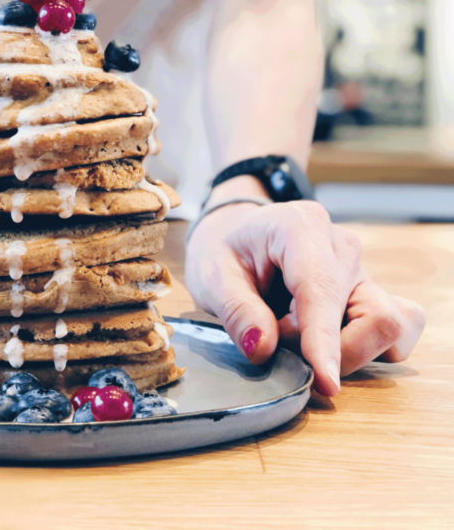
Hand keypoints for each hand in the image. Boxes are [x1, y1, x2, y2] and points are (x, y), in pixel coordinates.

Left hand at [186, 198, 425, 395]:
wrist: (237, 235)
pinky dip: (365, 348)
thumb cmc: (225, 252)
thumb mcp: (212, 277)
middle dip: (329, 350)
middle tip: (277, 340)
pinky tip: (324, 339)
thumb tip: (263, 350)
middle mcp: (343, 247)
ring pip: (391, 326)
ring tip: (297, 337)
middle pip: (374, 316)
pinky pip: (398, 329)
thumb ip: (236, 312)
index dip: (326, 341)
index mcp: (300, 228)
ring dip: (347, 350)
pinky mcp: (372, 291)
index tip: (326, 382)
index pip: (323, 291)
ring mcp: (363, 269)